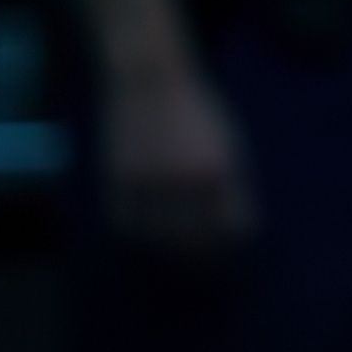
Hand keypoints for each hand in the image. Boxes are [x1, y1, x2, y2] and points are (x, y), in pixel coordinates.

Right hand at [99, 59, 256, 253]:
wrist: (150, 80)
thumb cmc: (197, 111)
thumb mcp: (229, 146)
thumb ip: (232, 186)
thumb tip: (231, 229)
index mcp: (221, 172)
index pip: (233, 228)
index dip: (234, 247)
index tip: (232, 256)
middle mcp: (185, 182)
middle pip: (196, 240)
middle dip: (202, 260)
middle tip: (204, 270)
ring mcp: (149, 181)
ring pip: (159, 238)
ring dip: (167, 254)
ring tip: (174, 260)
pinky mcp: (117, 178)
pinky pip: (125, 223)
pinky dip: (134, 236)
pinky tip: (143, 239)